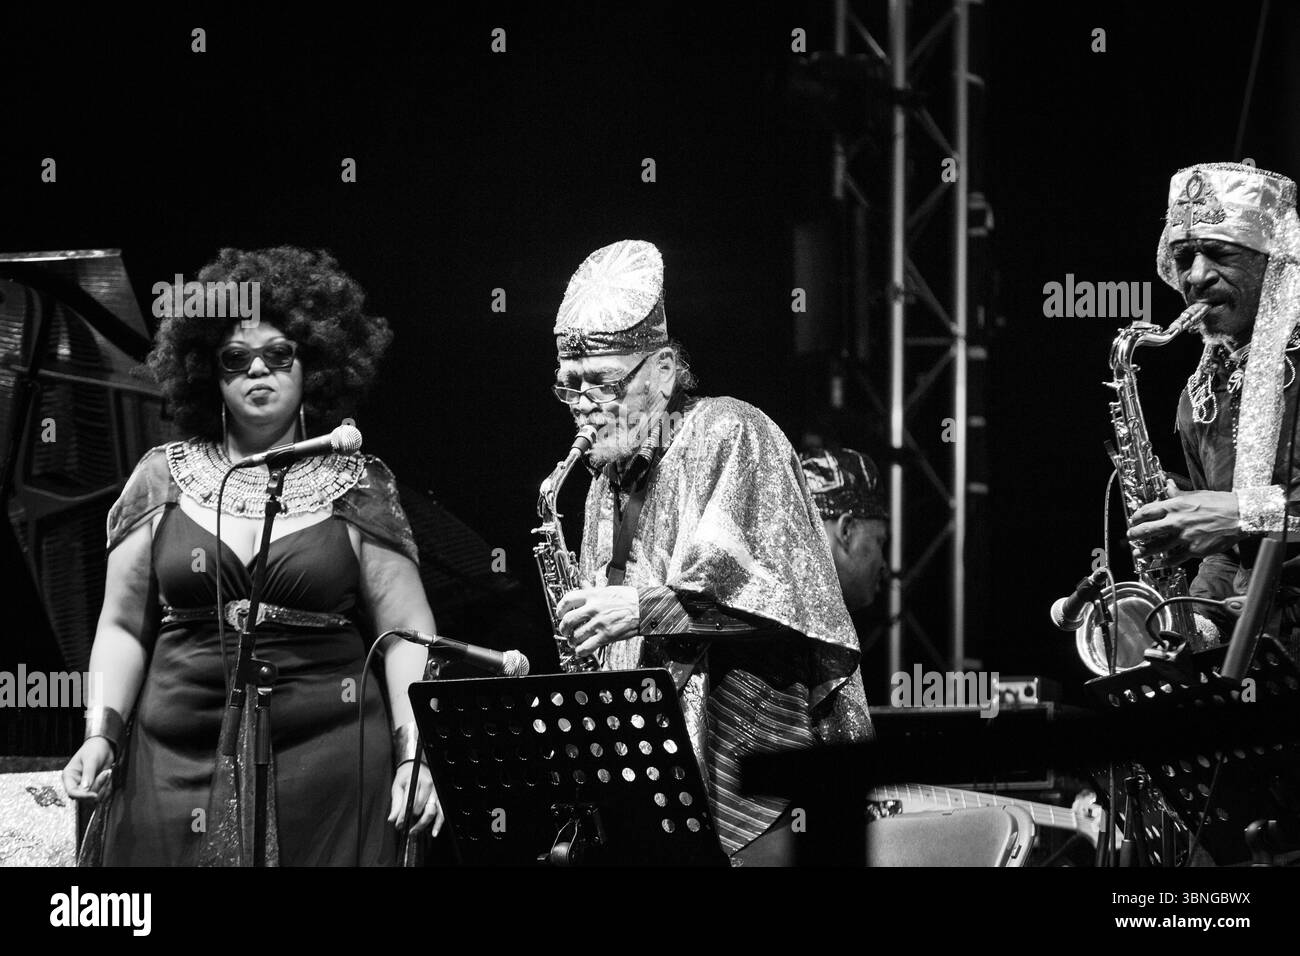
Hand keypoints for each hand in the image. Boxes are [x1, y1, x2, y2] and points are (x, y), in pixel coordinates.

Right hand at [63, 738, 114, 801]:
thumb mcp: (91, 759)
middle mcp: (76, 784)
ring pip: (95, 797)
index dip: (82, 796)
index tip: (94, 795)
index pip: (72, 793)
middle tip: (106, 773)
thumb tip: (85, 790)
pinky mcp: (95, 788)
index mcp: (69, 777)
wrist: (104, 746)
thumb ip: (88, 774)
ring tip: (107, 772)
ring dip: (104, 786)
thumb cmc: (94, 749)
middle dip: (97, 786)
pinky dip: (108, 786)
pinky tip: (108, 775)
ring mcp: (86, 787)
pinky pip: (102, 794)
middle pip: (84, 797)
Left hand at [390, 761, 441, 835]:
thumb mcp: (397, 786)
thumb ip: (396, 804)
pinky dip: (438, 823)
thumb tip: (392, 818)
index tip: (398, 824)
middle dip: (412, 820)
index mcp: (416, 781)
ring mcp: (436, 792)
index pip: (410, 802)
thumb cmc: (407, 776)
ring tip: (415, 832)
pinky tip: (433, 832)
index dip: (403, 816)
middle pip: (421, 808)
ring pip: (431, 812)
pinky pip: (441, 812)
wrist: (417, 767)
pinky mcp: (440, 798)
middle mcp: (428, 786)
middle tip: (405, 828)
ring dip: (423, 824)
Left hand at [556, 585, 639, 659]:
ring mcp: (599, 623)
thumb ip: (593, 590)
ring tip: (574, 641)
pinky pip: (586, 647)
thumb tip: (582, 586)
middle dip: (563, 628)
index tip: (560, 614)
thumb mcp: (608, 589)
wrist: (644, 607)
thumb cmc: (629, 598)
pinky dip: (580, 651)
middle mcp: (593, 609)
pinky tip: (581, 650)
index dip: (560, 608)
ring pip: (575, 635)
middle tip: (565, 630)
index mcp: (593, 595)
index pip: (568, 600)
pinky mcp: (606, 636)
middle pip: (568, 620)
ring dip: (572, 641)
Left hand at [1128, 480, 1243, 563]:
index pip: (1148, 511)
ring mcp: (1184, 537)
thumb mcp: (1196, 494)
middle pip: (1147, 530)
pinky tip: (1159, 563)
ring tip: (1138, 553)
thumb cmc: (1220, 503)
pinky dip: (1165, 562)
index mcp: (1175, 506)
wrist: (1241, 516)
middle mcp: (1176, 521)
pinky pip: (1175, 558)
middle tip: (1130, 536)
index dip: (1137, 516)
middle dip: (1135, 534)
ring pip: (1158, 547)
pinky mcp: (1194, 549)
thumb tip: (1168, 485)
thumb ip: (1178, 493)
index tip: (1133, 520)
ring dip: (1145, 551)